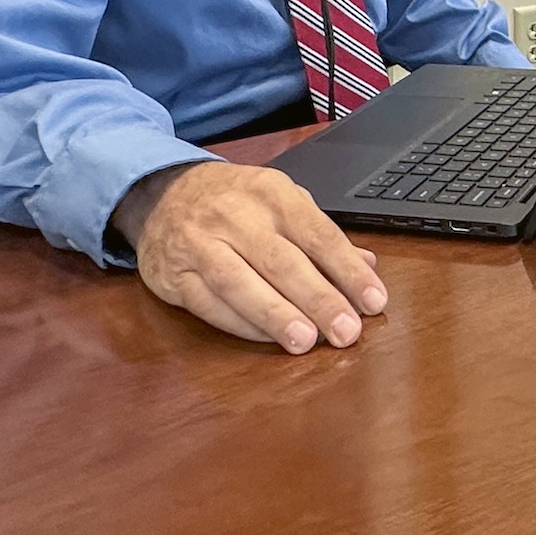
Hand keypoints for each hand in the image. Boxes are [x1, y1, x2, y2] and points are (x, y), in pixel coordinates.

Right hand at [112, 160, 387, 354]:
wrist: (162, 193)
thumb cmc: (235, 201)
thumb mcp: (281, 202)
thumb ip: (321, 235)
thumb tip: (368, 266)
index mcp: (271, 192)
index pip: (317, 233)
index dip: (347, 270)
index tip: (374, 300)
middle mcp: (235, 215)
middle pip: (281, 261)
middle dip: (318, 298)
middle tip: (347, 331)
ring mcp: (200, 244)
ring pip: (239, 283)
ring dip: (276, 316)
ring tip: (307, 342)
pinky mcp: (174, 276)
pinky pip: (210, 304)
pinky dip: (241, 324)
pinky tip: (269, 339)